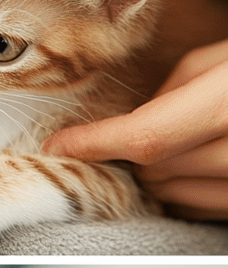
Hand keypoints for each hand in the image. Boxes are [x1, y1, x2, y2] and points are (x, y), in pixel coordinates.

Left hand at [43, 39, 227, 219]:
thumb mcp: (226, 57)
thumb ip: (176, 87)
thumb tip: (133, 118)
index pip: (146, 136)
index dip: (94, 143)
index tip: (57, 144)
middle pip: (153, 168)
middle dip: (135, 150)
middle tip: (146, 125)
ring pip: (170, 195)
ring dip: (160, 172)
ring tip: (185, 140)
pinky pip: (197, 211)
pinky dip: (186, 190)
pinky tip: (196, 165)